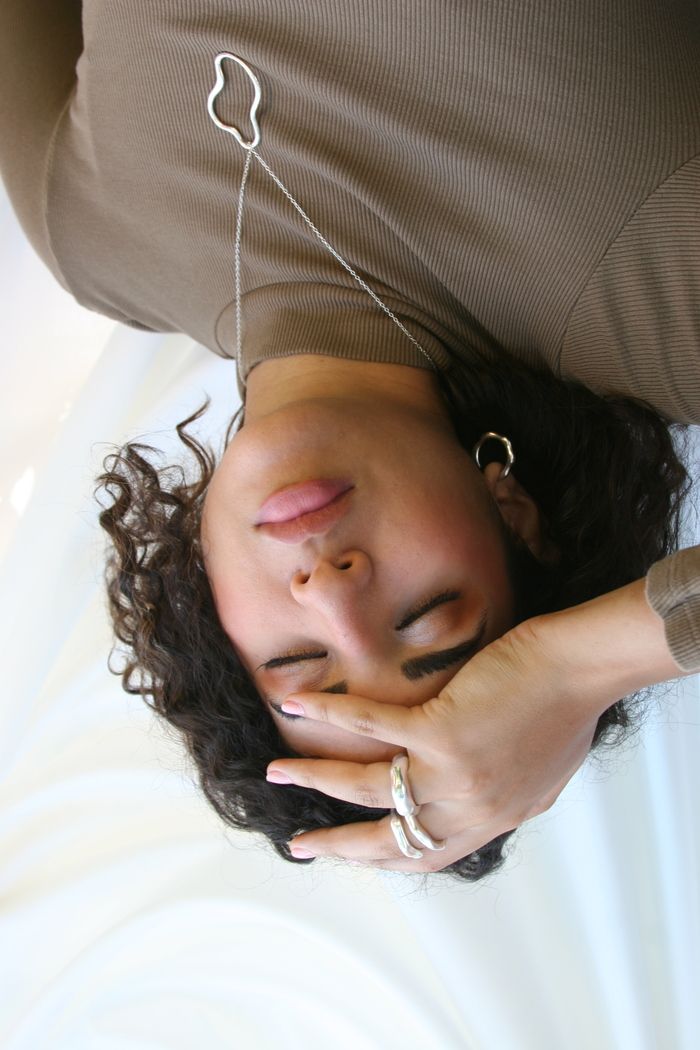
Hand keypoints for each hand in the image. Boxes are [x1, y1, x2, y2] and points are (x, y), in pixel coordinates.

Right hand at [266, 579, 682, 871]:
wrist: (581, 670)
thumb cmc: (567, 709)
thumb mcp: (542, 778)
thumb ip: (506, 797)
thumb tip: (478, 799)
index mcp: (490, 820)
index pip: (425, 854)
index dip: (380, 858)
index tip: (348, 854)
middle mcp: (467, 808)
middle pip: (386, 838)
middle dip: (337, 846)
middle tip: (299, 846)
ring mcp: (451, 773)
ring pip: (364, 787)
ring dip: (313, 780)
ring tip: (276, 772)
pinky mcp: (441, 730)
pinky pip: (370, 724)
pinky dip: (328, 712)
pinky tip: (296, 703)